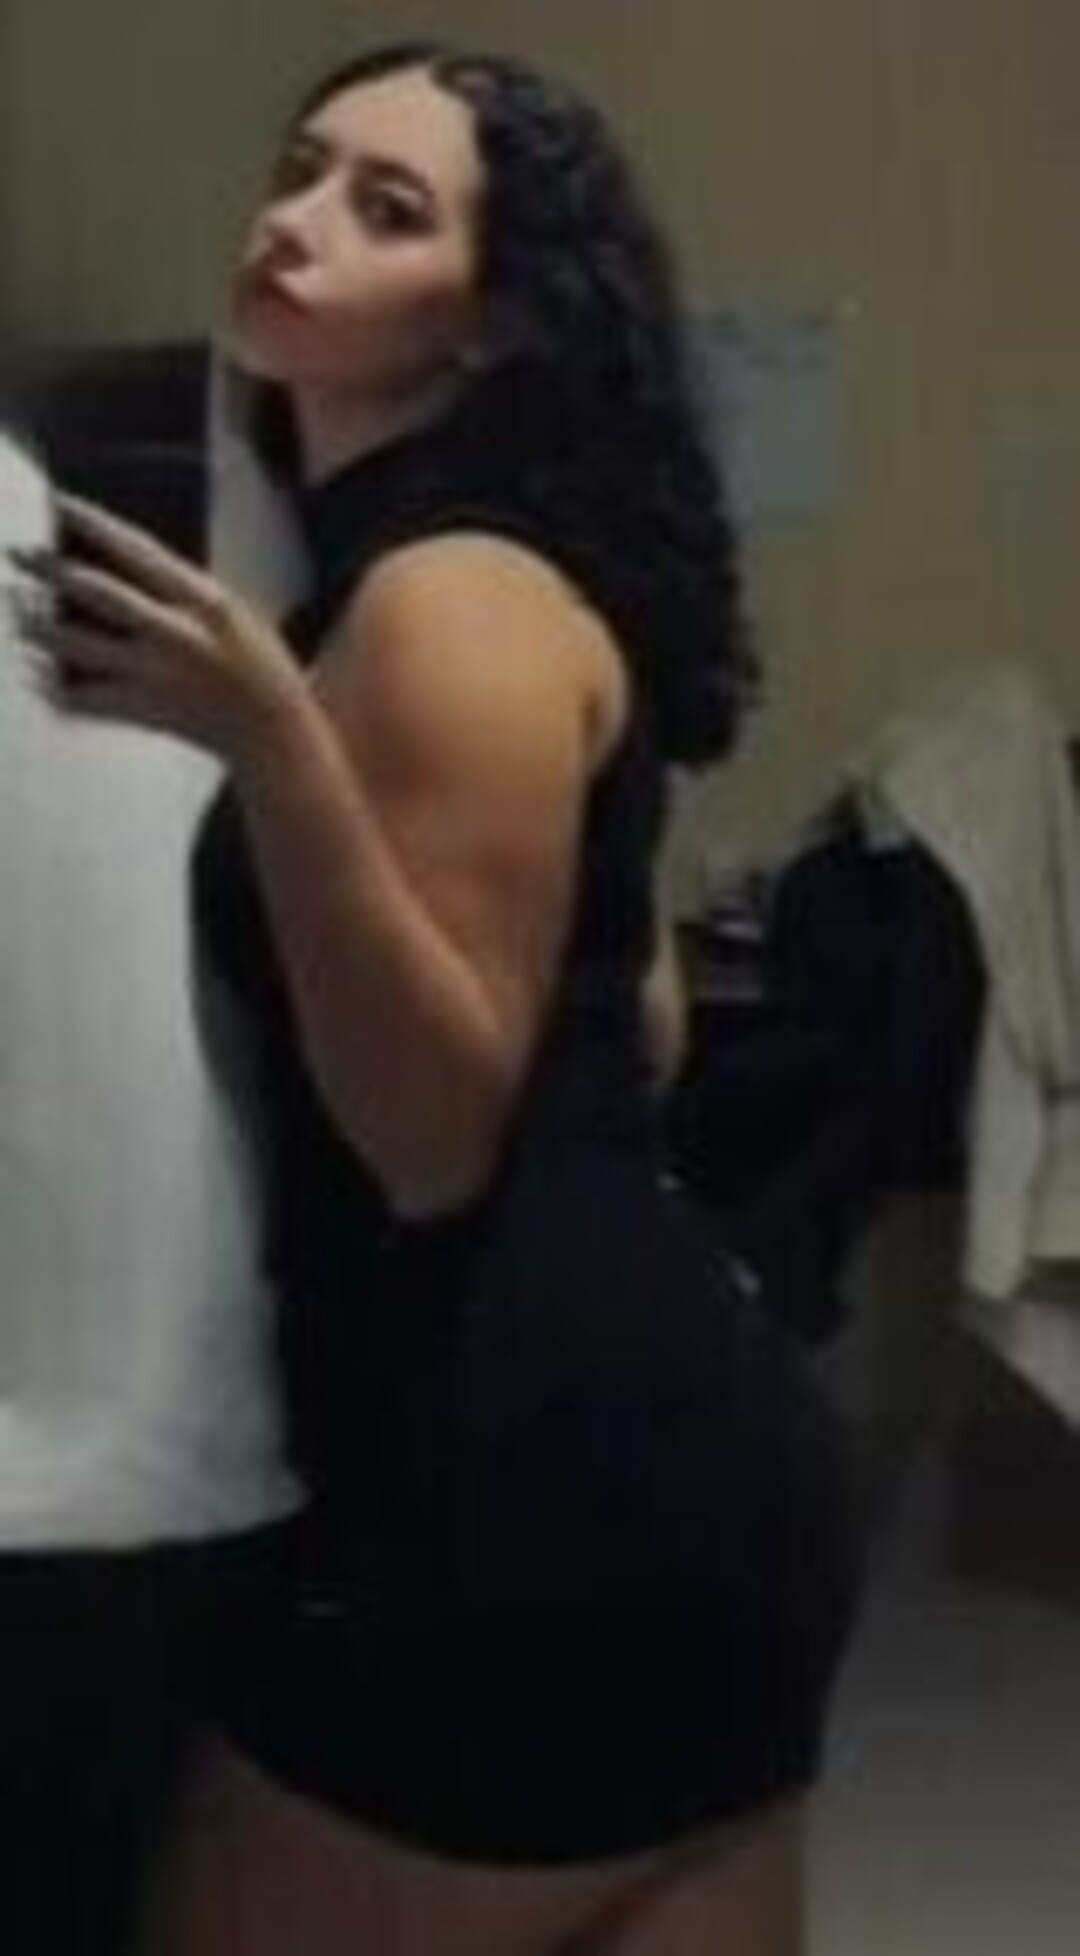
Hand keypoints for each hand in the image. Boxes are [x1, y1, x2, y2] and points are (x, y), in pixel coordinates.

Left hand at [11, 493, 305, 760]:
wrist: (273, 733)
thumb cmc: (256, 664)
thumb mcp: (233, 610)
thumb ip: (183, 587)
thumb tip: (123, 558)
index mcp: (204, 601)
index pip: (136, 549)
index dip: (93, 522)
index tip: (57, 503)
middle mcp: (176, 635)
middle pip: (95, 593)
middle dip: (48, 569)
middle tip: (17, 553)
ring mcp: (156, 676)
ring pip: (76, 647)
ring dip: (37, 627)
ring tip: (18, 613)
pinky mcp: (144, 712)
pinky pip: (82, 700)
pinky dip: (53, 687)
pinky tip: (38, 674)